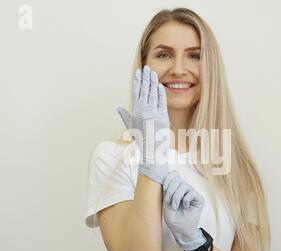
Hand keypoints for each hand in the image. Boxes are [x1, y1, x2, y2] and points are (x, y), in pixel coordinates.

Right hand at [117, 65, 169, 184]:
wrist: (151, 151)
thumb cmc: (141, 140)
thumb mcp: (131, 127)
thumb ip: (125, 116)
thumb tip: (118, 108)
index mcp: (135, 112)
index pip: (136, 93)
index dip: (137, 82)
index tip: (137, 72)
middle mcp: (143, 111)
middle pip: (144, 91)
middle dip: (145, 78)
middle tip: (146, 68)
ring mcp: (152, 113)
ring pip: (152, 94)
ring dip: (152, 82)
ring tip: (153, 72)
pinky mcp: (162, 116)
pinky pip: (161, 102)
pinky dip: (160, 92)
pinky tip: (159, 85)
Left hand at [162, 171, 205, 250]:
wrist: (180, 230)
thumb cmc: (172, 217)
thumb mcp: (166, 201)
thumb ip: (167, 189)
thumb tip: (168, 176)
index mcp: (176, 187)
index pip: (174, 174)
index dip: (168, 179)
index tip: (164, 190)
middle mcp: (185, 188)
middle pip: (178, 179)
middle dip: (170, 191)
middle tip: (169, 202)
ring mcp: (193, 193)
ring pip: (184, 186)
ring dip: (176, 197)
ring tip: (175, 206)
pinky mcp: (199, 199)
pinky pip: (191, 193)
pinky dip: (185, 200)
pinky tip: (186, 207)